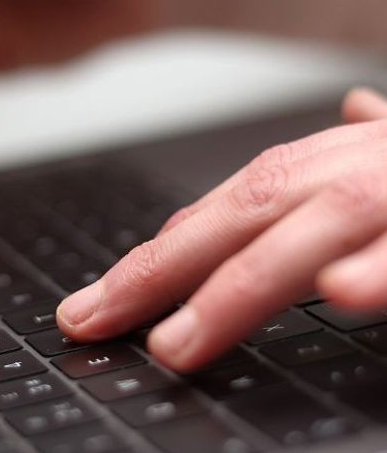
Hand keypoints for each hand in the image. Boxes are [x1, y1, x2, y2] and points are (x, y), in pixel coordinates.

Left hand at [58, 87, 386, 370]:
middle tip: (92, 320)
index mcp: (342, 159)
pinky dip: (378, 268)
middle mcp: (361, 166)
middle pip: (250, 210)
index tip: (98, 302)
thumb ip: (376, 145)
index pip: (233, 205)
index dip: (161, 253)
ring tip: (175, 343)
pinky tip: (339, 291)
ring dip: (239, 286)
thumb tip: (354, 109)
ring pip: (318, 226)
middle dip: (163, 269)